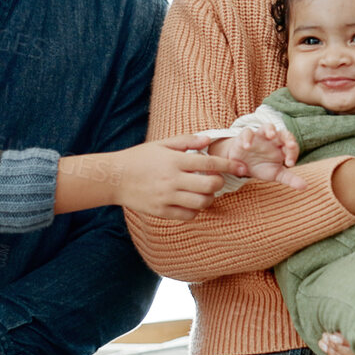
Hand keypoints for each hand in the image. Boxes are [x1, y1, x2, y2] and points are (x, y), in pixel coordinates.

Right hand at [102, 134, 245, 218]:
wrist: (114, 177)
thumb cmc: (139, 158)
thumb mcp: (162, 144)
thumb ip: (186, 141)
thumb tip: (208, 139)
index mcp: (175, 160)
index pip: (209, 162)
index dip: (229, 165)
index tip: (241, 167)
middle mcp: (173, 179)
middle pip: (210, 185)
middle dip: (219, 183)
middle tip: (216, 180)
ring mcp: (167, 197)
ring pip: (201, 202)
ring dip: (209, 198)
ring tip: (204, 192)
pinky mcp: (161, 211)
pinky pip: (188, 215)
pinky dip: (195, 210)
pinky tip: (191, 203)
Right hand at [212, 126, 305, 189]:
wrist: (242, 165)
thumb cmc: (262, 167)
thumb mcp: (276, 174)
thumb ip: (290, 179)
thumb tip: (305, 187)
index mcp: (282, 148)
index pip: (292, 146)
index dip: (293, 153)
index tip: (289, 164)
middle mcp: (272, 140)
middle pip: (283, 133)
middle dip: (288, 138)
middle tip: (291, 146)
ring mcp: (259, 136)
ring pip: (267, 126)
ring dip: (270, 130)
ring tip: (271, 135)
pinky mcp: (245, 137)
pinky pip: (247, 133)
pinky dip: (247, 138)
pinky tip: (247, 147)